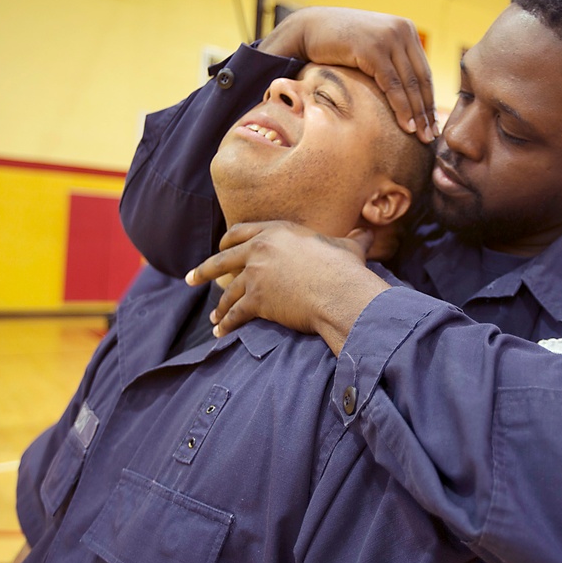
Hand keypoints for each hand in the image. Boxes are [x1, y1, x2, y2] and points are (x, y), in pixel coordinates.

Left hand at [185, 221, 391, 354]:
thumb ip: (353, 238)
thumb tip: (370, 231)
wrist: (339, 291)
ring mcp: (255, 275)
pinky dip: (226, 323)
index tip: (220, 248)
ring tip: (213, 317)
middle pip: (222, 260)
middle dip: (204, 271)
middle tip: (191, 279)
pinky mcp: (256, 300)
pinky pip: (235, 314)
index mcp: (277, 231)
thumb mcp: (349, 246)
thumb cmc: (345, 268)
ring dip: (219, 306)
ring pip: (228, 292)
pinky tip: (219, 331)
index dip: (228, 241)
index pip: (242, 232)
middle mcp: (260, 249)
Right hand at [259, 7, 437, 142]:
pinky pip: (392, 85)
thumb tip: (405, 91)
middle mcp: (401, 30)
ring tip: (422, 136)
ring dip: (417, 114)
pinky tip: (407, 126)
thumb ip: (390, 62)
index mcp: (405, 29)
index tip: (433, 123)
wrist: (308, 29)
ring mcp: (388, 37)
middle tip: (432, 136)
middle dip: (427, 111)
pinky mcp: (373, 48)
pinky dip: (402, 108)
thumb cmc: (337, 43)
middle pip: (421, 79)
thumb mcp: (372, 48)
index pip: (424, 72)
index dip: (430, 100)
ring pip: (409, 84)